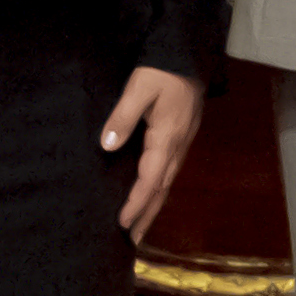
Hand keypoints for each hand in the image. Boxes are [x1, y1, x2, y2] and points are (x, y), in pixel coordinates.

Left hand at [99, 65, 207, 239]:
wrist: (187, 55)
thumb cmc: (161, 71)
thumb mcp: (139, 88)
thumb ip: (123, 117)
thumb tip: (107, 146)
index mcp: (167, 138)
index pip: (150, 179)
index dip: (136, 203)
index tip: (122, 223)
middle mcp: (177, 146)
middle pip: (161, 189)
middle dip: (147, 215)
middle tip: (131, 240)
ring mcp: (181, 143)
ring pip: (167, 183)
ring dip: (153, 206)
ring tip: (140, 225)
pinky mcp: (180, 137)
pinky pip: (169, 171)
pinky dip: (158, 189)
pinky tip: (151, 193)